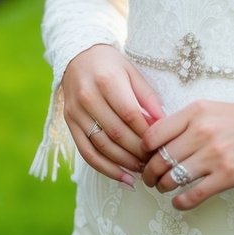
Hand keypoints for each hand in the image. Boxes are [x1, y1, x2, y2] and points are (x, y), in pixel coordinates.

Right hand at [61, 44, 164, 184]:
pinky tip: (123, 178)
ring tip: (143, 170)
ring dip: (124, 163)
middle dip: (138, 151)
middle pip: (116, 133)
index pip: (130, 114)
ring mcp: (76, 112)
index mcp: (107, 81)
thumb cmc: (111, 64)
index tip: (162, 144)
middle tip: (156, 161)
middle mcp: (88, 97)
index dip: (147, 132)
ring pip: (102, 146)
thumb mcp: (132, 72)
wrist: (78, 57)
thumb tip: (163, 122)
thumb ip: (147, 96)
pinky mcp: (69, 124)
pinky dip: (106, 169)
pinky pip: (87, 153)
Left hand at [140, 100, 233, 210]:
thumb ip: (187, 121)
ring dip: (163, 187)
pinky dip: (180, 202)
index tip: (144, 157)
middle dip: (149, 174)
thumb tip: (158, 140)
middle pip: (159, 159)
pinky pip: (193, 195)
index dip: (142, 150)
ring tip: (165, 188)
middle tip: (150, 179)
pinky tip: (179, 202)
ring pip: (172, 179)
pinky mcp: (229, 176)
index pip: (153, 134)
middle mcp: (202, 131)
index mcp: (196, 111)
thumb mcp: (214, 109)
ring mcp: (215, 155)